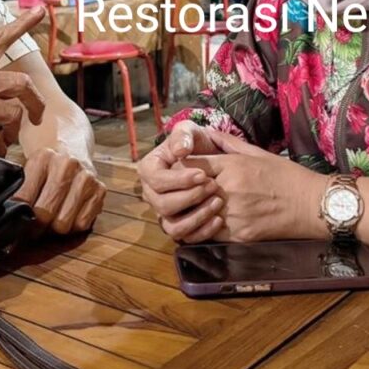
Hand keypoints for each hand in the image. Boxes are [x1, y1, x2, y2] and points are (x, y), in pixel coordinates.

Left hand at [15, 148, 104, 233]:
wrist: (72, 152)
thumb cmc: (45, 170)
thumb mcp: (27, 172)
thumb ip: (16, 193)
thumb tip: (6, 223)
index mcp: (43, 158)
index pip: (23, 199)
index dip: (18, 217)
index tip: (16, 222)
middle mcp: (67, 164)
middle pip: (44, 214)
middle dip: (36, 227)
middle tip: (33, 226)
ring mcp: (86, 177)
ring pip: (63, 224)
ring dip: (55, 228)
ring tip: (51, 219)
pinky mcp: (100, 190)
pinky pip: (81, 224)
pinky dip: (73, 226)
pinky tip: (68, 214)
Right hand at [138, 121, 225, 243]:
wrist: (210, 159)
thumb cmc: (196, 143)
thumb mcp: (189, 131)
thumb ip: (183, 135)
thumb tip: (180, 151)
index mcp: (148, 169)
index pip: (156, 180)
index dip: (179, 180)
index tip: (203, 174)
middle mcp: (151, 194)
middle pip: (163, 205)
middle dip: (191, 197)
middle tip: (213, 186)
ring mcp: (163, 212)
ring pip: (173, 226)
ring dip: (197, 216)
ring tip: (218, 202)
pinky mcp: (178, 225)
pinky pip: (185, 237)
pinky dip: (203, 231)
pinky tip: (219, 219)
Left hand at [149, 129, 324, 243]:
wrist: (311, 205)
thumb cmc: (287, 176)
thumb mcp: (258, 153)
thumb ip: (229, 144)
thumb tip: (207, 133)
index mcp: (232, 166)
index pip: (192, 165)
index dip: (182, 168)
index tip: (179, 169)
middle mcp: (229, 189)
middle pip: (189, 190)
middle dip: (182, 190)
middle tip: (177, 191)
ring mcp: (233, 214)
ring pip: (196, 214)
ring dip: (191, 211)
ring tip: (190, 208)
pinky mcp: (239, 235)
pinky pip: (211, 233)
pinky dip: (206, 229)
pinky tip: (208, 223)